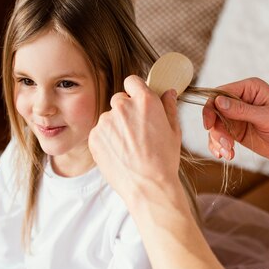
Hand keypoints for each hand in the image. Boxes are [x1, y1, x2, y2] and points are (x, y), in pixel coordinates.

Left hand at [88, 75, 182, 206]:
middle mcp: (122, 107)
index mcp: (145, 102)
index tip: (138, 101)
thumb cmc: (164, 161)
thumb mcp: (174, 131)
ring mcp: (105, 122)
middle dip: (126, 110)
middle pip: (119, 99)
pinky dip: (107, 140)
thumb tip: (167, 92)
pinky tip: (120, 153)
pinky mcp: (94, 137)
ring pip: (109, 118)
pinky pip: (100, 132)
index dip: (136, 91)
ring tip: (129, 147)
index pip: (132, 81)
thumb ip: (169, 106)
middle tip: (137, 130)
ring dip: (116, 126)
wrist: (148, 187)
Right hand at [202, 77, 268, 167]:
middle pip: (215, 111)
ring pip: (216, 125)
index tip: (209, 125)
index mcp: (250, 88)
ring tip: (228, 153)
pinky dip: (220, 146)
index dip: (211, 107)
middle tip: (225, 146)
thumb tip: (218, 101)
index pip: (221, 93)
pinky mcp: (238, 132)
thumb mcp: (266, 118)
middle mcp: (241, 100)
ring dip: (218, 140)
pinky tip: (227, 155)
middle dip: (216, 130)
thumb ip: (241, 110)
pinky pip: (221, 136)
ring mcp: (239, 116)